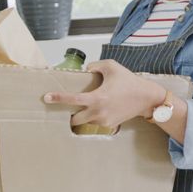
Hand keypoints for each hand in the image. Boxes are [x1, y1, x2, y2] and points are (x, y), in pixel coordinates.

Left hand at [43, 59, 164, 127]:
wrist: (146, 98)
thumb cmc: (129, 81)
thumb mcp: (112, 66)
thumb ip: (95, 66)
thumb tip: (86, 70)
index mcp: (97, 97)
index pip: (72, 99)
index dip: (58, 98)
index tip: (46, 97)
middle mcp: (99, 111)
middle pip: (75, 118)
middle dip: (71, 114)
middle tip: (73, 107)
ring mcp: (104, 120)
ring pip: (85, 122)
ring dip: (84, 116)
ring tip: (91, 107)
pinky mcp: (110, 125)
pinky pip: (96, 123)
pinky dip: (95, 118)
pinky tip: (103, 110)